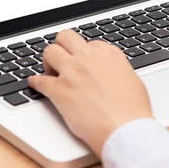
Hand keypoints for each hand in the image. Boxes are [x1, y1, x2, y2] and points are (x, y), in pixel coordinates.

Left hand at [28, 30, 151, 156]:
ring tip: (50, 72)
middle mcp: (88, 58)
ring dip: (48, 62)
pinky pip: (39, 80)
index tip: (83, 62)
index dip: (85, 54)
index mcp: (108, 54)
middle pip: (66, 37)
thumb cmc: (133, 111)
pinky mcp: (59, 90)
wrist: (124, 130)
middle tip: (62, 59)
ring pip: (50, 51)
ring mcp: (72, 72)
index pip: (90, 43)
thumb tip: (112, 74)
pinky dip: (35, 83)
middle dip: (62, 46)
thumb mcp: (133, 81)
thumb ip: (118, 71)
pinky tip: (35, 85)